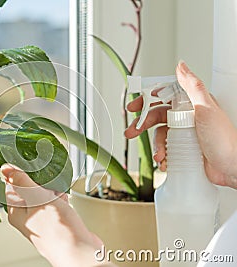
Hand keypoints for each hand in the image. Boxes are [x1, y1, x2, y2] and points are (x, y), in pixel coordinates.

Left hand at [2, 164, 114, 266]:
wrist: (79, 250)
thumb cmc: (56, 230)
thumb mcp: (36, 197)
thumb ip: (21, 181)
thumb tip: (5, 169)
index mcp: (16, 212)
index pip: (11, 186)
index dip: (20, 173)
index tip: (29, 164)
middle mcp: (27, 217)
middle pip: (28, 190)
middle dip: (39, 182)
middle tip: (47, 177)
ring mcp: (42, 220)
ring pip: (43, 196)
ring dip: (51, 190)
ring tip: (58, 189)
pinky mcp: (56, 222)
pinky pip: (55, 204)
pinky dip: (60, 199)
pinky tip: (65, 199)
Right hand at [124, 61, 236, 188]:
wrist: (232, 169)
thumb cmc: (226, 140)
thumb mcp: (207, 108)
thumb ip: (192, 86)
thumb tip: (180, 66)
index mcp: (192, 104)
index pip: (164, 96)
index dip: (147, 99)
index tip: (134, 105)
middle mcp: (187, 117)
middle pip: (157, 116)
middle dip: (142, 124)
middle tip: (132, 131)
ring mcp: (185, 134)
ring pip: (160, 135)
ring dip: (155, 145)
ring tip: (158, 155)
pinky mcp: (184, 149)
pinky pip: (166, 149)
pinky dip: (162, 156)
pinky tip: (164, 161)